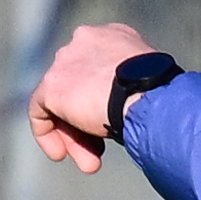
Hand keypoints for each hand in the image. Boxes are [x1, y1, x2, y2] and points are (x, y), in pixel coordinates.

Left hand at [28, 23, 159, 173]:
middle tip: (100, 152)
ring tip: (90, 163)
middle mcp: (85, 41)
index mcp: (113, 36)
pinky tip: (61, 154)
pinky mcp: (52, 85)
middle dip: (87, 124)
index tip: (114, 124)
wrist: (147, 95)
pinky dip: (48, 135)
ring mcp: (65, 62)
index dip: (103, 101)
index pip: (98, 69)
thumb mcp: (146, 84)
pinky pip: (40, 112)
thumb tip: (125, 109)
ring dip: (75, 136)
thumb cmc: (160, 95)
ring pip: (62, 104)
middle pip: (78, 88)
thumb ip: (128, 88)